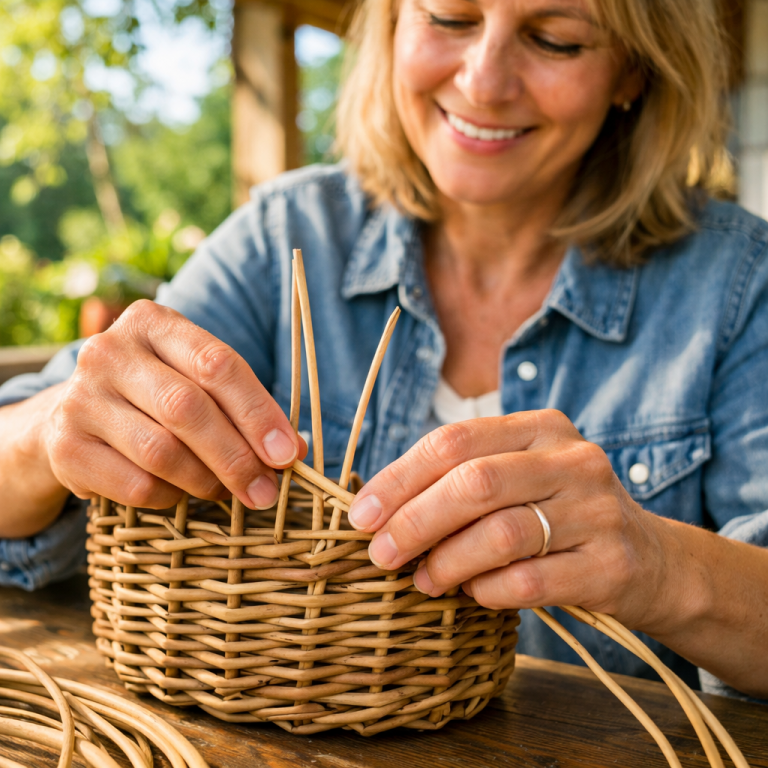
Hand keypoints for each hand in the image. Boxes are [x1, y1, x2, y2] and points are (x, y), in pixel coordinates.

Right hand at [45, 301, 305, 511]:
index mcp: (152, 323)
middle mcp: (109, 351)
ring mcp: (80, 397)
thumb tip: (293, 450)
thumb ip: (242, 407)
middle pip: (188, 409)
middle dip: (237, 457)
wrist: (70, 417)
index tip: (287, 453)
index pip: (216, 364)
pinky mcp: (64, 446)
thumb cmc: (154, 395)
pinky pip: (136, 484)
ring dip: (207, 481)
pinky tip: (181, 494)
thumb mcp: (195, 382)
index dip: (258, 412)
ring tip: (227, 491)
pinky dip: (170, 498)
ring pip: (162, 452)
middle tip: (266, 491)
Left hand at [348, 409, 676, 630]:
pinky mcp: (611, 565)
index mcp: (540, 427)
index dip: (400, 478)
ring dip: (447, 562)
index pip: (455, 441)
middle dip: (415, 521)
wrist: (650, 559)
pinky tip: (471, 595)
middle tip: (381, 554)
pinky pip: (529, 582)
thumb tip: (378, 510)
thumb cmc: (559, 514)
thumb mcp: (521, 477)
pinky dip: (486, 591)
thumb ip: (462, 480)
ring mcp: (597, 510)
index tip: (362, 515)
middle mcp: (573, 460)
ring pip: (500, 533)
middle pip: (475, 483)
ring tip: (423, 580)